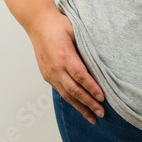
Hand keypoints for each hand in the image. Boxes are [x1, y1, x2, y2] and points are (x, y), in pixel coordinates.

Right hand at [24, 7, 105, 124]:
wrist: (38, 24)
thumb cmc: (59, 25)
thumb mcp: (76, 31)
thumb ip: (86, 47)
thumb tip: (102, 61)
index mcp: (64, 56)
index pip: (80, 76)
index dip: (92, 88)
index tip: (102, 97)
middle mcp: (55, 68)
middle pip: (74, 90)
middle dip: (89, 103)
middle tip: (102, 113)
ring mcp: (50, 73)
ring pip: (67, 95)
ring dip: (80, 107)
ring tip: (92, 117)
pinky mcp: (47, 76)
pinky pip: (61, 91)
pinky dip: (71, 100)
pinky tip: (80, 107)